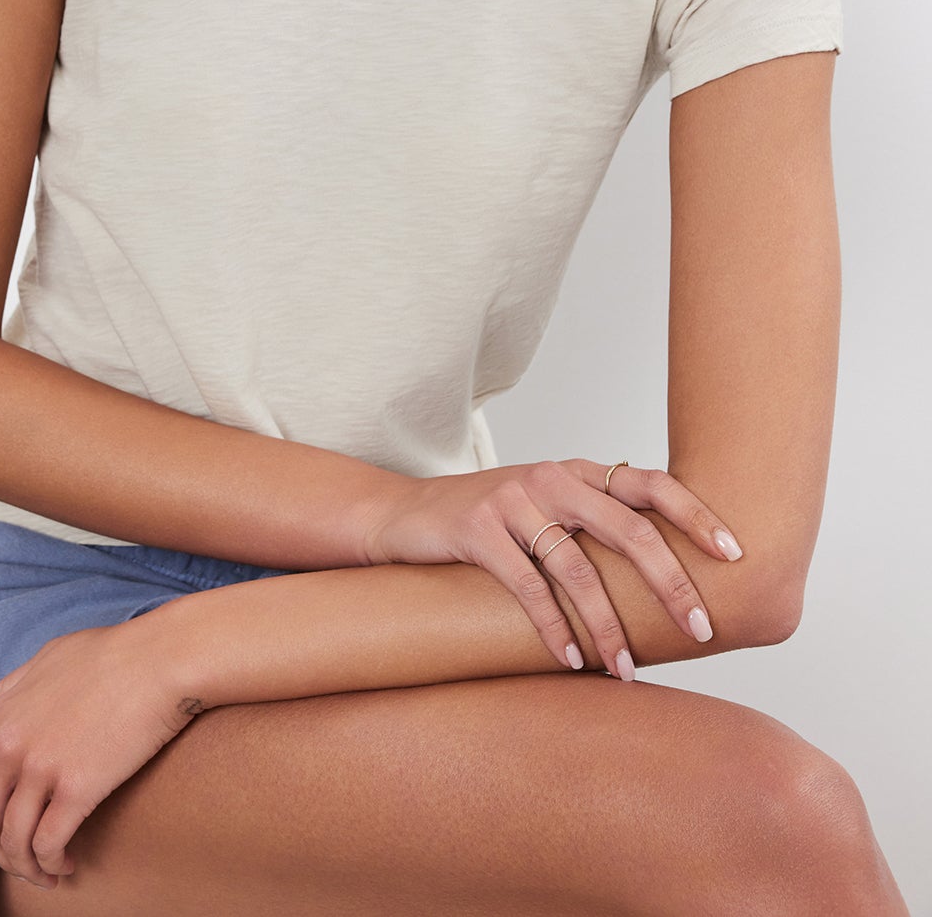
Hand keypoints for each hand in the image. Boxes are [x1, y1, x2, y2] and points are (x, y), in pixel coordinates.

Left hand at [0, 613, 197, 889]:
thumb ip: (2, 691)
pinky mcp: (77, 789)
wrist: (158, 659)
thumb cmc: (110, 654)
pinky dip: (53, 862)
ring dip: (27, 865)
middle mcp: (10, 746)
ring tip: (47, 871)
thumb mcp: (44, 661)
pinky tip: (68, 863)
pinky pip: (48, 843)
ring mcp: (41, 768)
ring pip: (15, 839)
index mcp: (0, 718)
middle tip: (17, 864)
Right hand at [361, 460, 742, 680]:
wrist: (406, 514)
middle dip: (670, 581)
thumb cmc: (489, 522)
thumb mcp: (544, 510)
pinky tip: (570, 660)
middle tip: (702, 628)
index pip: (650, 483)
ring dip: (608, 626)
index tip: (734, 552)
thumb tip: (662, 580)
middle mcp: (551, 478)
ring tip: (626, 670)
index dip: (695, 513)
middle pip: (628, 527)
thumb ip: (592, 527)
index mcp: (577, 472)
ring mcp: (513, 500)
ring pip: (578, 567)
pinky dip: (553, 628)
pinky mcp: (478, 529)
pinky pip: (527, 585)